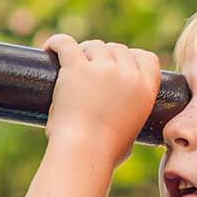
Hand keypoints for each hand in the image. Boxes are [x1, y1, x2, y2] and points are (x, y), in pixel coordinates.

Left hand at [42, 33, 162, 163]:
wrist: (85, 153)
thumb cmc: (104, 152)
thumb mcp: (131, 133)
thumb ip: (129, 118)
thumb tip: (120, 120)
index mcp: (146, 90)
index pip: (147, 58)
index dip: (132, 57)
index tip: (118, 63)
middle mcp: (128, 75)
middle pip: (118, 48)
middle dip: (104, 56)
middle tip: (88, 68)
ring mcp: (103, 69)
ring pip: (94, 45)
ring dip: (83, 52)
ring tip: (70, 65)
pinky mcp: (77, 68)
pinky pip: (66, 44)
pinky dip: (57, 43)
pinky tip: (49, 48)